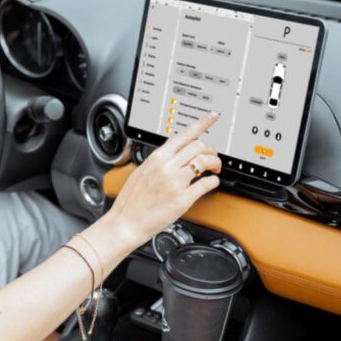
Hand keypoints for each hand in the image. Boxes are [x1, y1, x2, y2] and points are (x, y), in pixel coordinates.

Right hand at [105, 112, 221, 247]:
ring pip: (205, 162)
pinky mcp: (182, 199)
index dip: (202, 124)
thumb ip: (158, 161)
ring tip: (214, 169)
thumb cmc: (131, 201)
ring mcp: (175, 182)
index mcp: (157, 157)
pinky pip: (206, 184)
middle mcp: (167, 167)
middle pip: (199, 146)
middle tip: (213, 156)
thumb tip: (172, 154)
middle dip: (212, 149)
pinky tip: (211, 183)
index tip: (212, 117)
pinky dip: (213, 181)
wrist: (126, 223)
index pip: (184, 134)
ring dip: (215, 163)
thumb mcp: (141, 171)